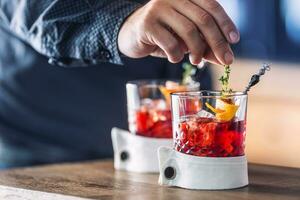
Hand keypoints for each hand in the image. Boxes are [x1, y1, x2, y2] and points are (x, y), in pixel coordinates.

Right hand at [118, 0, 238, 64]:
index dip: (225, 23)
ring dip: (197, 51)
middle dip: (217, 42)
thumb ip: (204, 44)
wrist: (132, 34)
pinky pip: (170, 42)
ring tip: (197, 61)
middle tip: (225, 60)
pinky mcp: (147, 23)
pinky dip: (177, 55)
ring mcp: (159, 8)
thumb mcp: (185, 38)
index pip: (212, 6)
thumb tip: (223, 58)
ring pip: (189, 30)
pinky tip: (175, 58)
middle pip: (203, 19)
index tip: (235, 41)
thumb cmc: (162, 34)